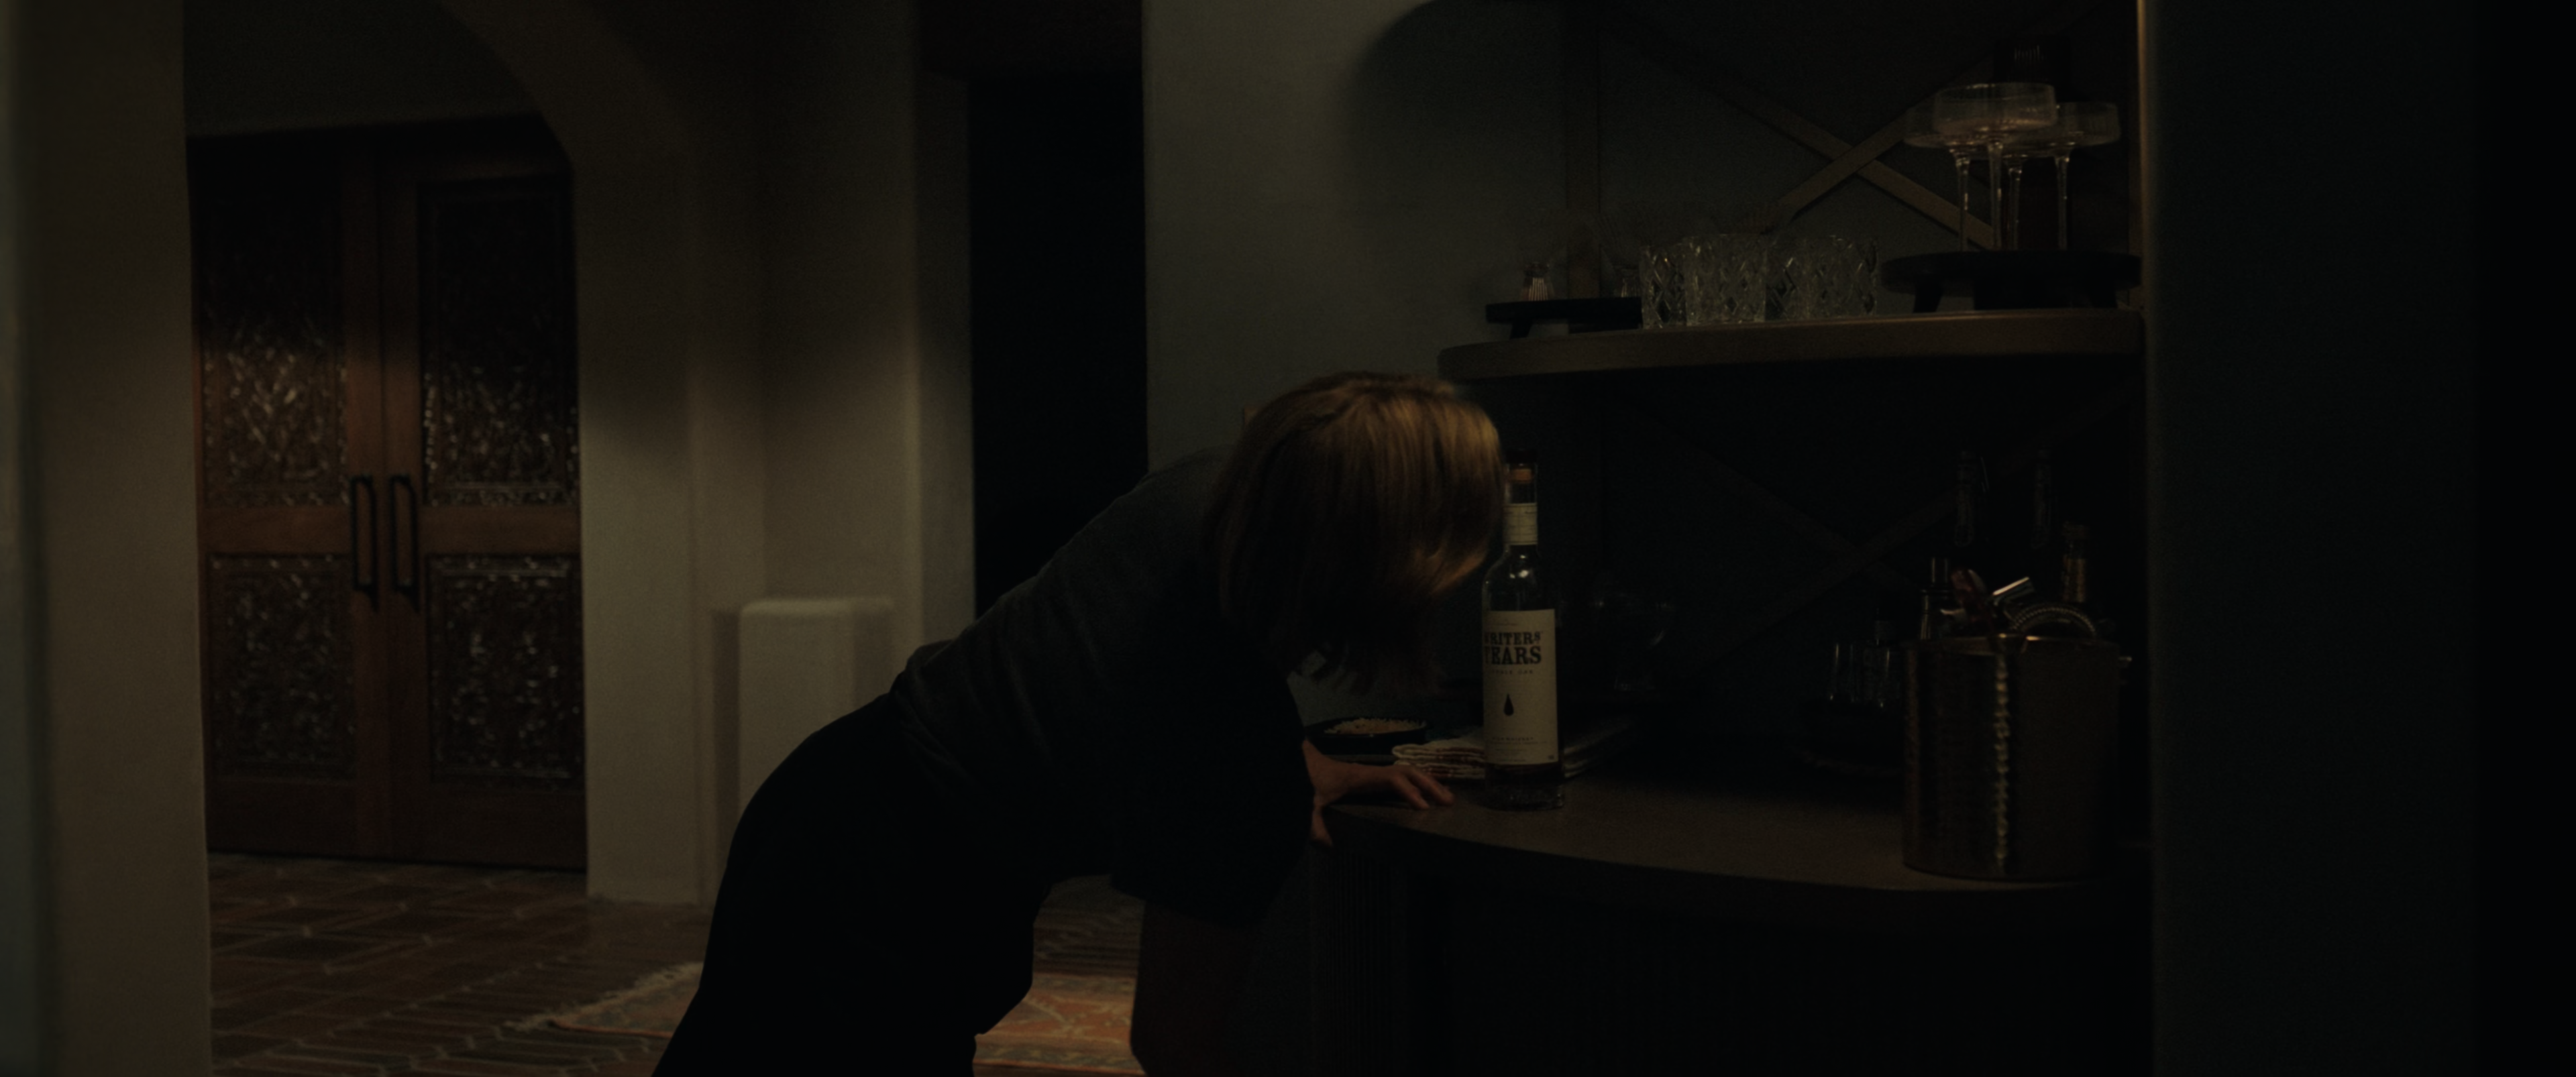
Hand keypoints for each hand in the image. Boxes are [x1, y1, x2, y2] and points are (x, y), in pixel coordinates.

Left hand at [1302, 740, 1454, 846]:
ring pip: (1405, 772)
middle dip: (1429, 785)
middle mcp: (1368, 772)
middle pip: (1407, 772)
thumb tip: (1335, 852)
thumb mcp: (1304, 806)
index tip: (1423, 808)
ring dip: (1426, 783)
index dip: (1409, 791)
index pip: (1392, 779)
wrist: (1290, 756)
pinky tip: (1425, 795)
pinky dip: (1415, 784)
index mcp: (1358, 776)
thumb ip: (1316, 829)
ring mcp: (1369, 773)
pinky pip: (1397, 777)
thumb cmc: (1300, 778)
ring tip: (1446, 799)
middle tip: (1448, 803)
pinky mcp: (1366, 778)